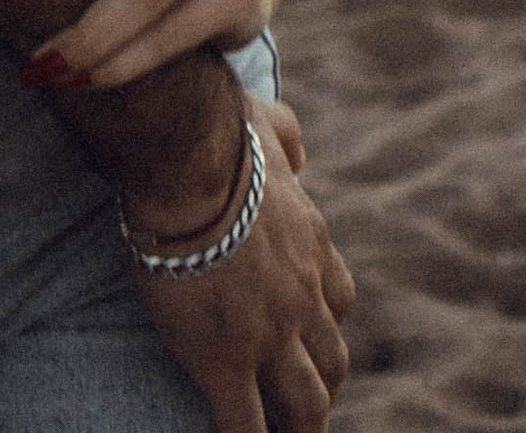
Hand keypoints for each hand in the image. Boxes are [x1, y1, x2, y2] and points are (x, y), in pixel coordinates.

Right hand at [128, 96, 354, 430]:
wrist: (187, 164)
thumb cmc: (218, 134)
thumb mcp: (266, 122)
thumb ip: (287, 135)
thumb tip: (300, 152)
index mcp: (311, 246)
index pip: (338, 299)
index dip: (324, 319)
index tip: (309, 328)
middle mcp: (303, 299)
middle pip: (333, 361)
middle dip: (324, 381)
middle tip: (305, 396)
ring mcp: (269, 337)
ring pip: (306, 404)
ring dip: (302, 424)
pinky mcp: (226, 363)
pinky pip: (246, 425)